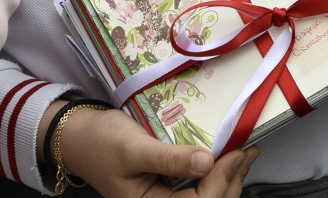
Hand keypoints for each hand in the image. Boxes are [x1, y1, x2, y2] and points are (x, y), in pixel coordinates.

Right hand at [56, 104, 258, 197]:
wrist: (77, 135)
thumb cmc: (99, 142)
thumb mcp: (133, 148)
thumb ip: (169, 158)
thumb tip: (208, 161)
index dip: (221, 180)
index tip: (237, 153)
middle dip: (232, 181)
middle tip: (250, 152)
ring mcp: (165, 196)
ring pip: (207, 196)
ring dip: (228, 178)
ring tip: (244, 154)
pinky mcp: (168, 184)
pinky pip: (197, 185)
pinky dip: (215, 173)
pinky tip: (225, 158)